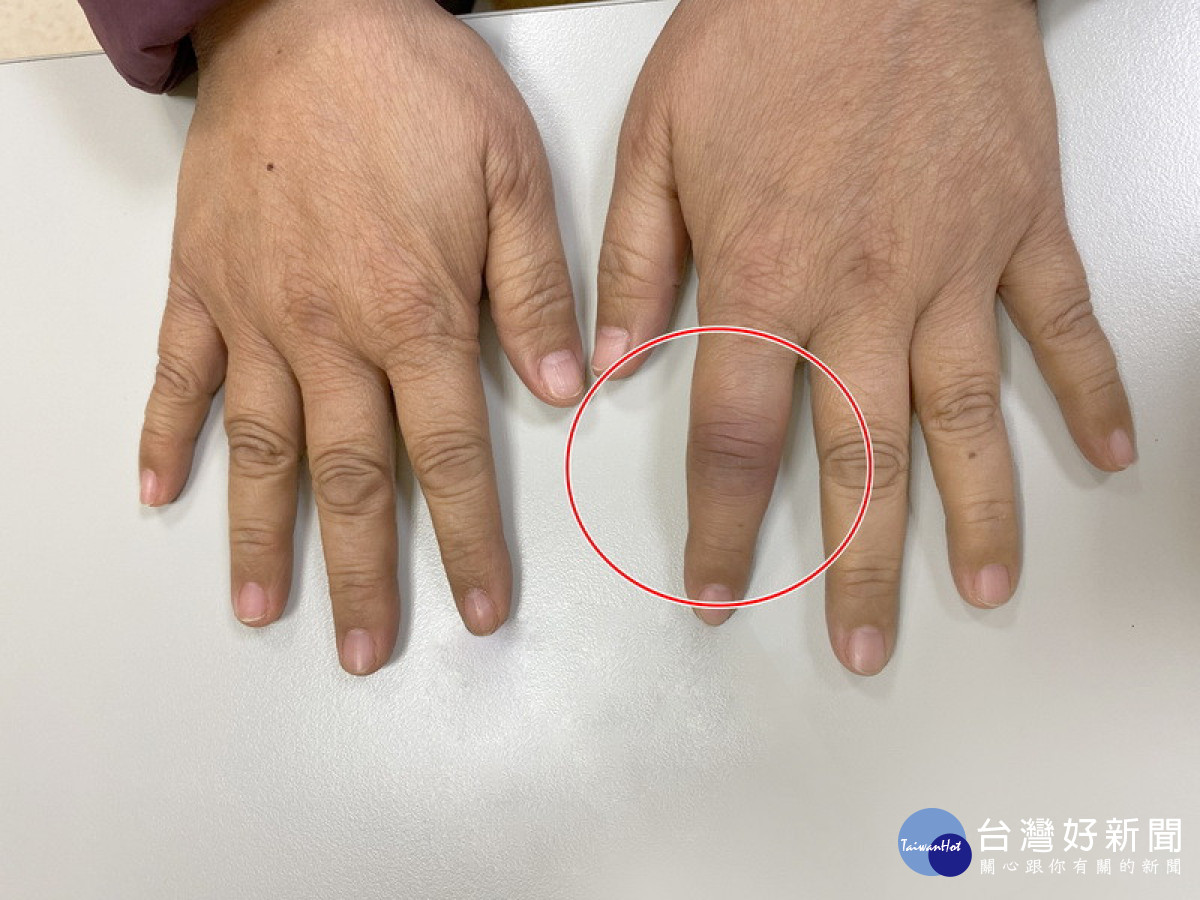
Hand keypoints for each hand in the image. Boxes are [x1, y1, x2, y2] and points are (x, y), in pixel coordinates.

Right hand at [137, 0, 583, 673]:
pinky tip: (159, 494)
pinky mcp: (200, 282)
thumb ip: (533, 292)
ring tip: (265, 610)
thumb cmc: (414, 87)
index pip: (447, 453)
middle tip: (367, 650)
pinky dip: (166, 436)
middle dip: (362, 572)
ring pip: (262, 447)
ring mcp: (254, 312)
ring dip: (263, 536)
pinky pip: (178, 374)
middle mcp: (328, 330)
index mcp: (414, 311)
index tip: (476, 608)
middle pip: (349, 476)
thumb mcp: (511, 174)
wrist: (305, 10)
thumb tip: (563, 392)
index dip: (466, 538)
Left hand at [596, 0, 1134, 673]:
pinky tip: (1110, 455)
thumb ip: (635, 262)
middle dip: (857, 568)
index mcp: (766, 280)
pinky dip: (1091, 390)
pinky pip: (1065, 324)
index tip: (719, 592)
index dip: (727, 529)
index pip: (739, 442)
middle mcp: (866, 295)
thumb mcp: (656, 137)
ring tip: (982, 592)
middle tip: (862, 647)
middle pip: (861, 462)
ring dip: (979, 514)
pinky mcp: (1024, 223)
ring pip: (968, 419)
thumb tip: (616, 367)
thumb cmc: (766, 27)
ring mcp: (958, 265)